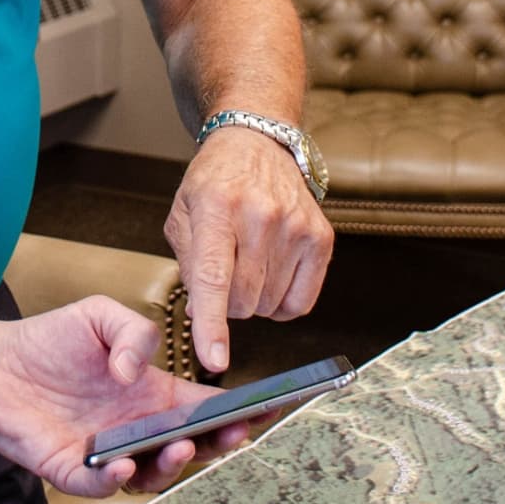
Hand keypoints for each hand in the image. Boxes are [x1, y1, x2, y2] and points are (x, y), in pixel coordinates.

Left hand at [0, 297, 249, 498]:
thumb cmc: (48, 340)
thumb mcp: (99, 315)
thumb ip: (131, 332)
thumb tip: (138, 372)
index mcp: (153, 393)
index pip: (206, 407)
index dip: (240, 410)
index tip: (270, 408)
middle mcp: (137, 427)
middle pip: (192, 446)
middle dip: (218, 444)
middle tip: (234, 434)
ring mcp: (109, 452)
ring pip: (153, 473)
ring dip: (172, 464)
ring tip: (179, 444)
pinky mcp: (72, 469)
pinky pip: (101, 484)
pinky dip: (115, 479)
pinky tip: (121, 461)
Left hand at [166, 125, 334, 373]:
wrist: (258, 145)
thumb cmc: (215, 182)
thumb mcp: (183, 212)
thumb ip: (187, 263)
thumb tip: (201, 311)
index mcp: (216, 207)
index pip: (213, 277)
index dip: (212, 323)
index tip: (214, 359)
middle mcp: (260, 215)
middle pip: (243, 301)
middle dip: (226, 304)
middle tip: (224, 276)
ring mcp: (295, 226)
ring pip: (269, 306)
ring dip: (254, 300)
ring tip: (248, 263)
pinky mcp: (321, 238)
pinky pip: (301, 304)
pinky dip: (281, 303)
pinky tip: (272, 276)